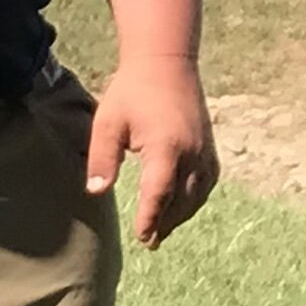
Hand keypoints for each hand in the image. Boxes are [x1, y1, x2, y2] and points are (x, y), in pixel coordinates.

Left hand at [90, 54, 219, 248]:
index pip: (158, 193)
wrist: (165, 64)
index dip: (150, 218)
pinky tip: (183, 206)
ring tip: (163, 230)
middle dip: (166, 222)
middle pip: (181, 199)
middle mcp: (192, 153)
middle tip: (150, 241)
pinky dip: (196, 199)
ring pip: (198, 194)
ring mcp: (205, 150)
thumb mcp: (108, 122)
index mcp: (166, 147)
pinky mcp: (210, 147)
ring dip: (182, 214)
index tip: (142, 237)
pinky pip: (207, 182)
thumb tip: (95, 191)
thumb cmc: (131, 91)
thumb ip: (102, 159)